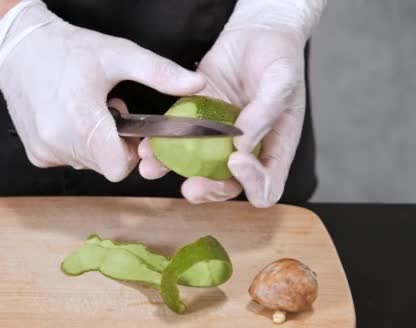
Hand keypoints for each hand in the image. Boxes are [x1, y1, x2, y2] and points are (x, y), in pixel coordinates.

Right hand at [0, 0, 205, 181]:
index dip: (130, 153)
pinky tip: (69, 118)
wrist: (19, 50)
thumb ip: (160, 73)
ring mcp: (45, 152)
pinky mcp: (36, 154)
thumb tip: (198, 85)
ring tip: (87, 110)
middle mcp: (60, 143)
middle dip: (114, 145)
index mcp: (83, 122)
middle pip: (105, 166)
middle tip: (109, 111)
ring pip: (88, 164)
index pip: (119, 168)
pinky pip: (68, 159)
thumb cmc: (68, 49)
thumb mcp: (119, 54)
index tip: (128, 128)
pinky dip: (74, 145)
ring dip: (95, 144)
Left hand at [138, 0, 325, 206]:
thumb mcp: (282, 78)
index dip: (251, 183)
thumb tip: (244, 144)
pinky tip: (148, 145)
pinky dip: (161, 148)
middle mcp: (245, 151)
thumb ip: (267, 112)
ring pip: (197, 169)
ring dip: (175, 173)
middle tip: (192, 185)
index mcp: (273, 148)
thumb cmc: (279, 56)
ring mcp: (217, 140)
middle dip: (209, 189)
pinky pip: (177, 143)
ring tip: (155, 167)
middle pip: (228, 186)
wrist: (254, 34)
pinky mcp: (195, 123)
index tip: (236, 160)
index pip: (266, 186)